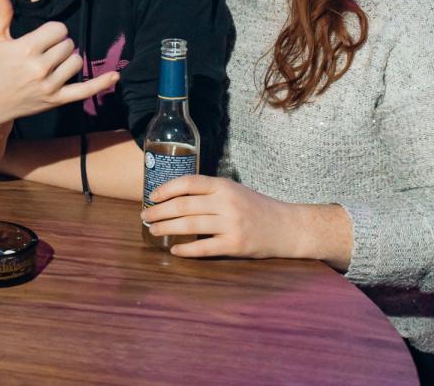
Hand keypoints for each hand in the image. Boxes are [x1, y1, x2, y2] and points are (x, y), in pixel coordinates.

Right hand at [0, 0, 119, 125]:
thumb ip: (0, 12)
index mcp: (26, 49)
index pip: (58, 29)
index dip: (52, 31)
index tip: (42, 38)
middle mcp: (40, 67)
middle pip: (68, 44)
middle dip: (58, 45)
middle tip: (42, 53)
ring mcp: (50, 85)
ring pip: (76, 62)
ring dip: (68, 60)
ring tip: (52, 65)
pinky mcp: (56, 100)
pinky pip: (84, 90)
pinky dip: (101, 83)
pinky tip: (115, 76)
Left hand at [139, 175, 301, 258]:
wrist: (288, 227)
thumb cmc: (257, 208)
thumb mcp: (234, 191)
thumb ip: (209, 192)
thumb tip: (174, 197)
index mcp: (224, 186)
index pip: (188, 183)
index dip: (166, 189)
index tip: (151, 196)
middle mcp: (226, 203)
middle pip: (183, 206)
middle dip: (159, 211)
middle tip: (145, 216)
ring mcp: (231, 224)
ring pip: (189, 226)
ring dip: (166, 228)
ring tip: (153, 231)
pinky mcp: (235, 245)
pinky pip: (204, 248)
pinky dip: (186, 250)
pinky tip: (174, 250)